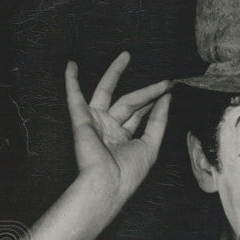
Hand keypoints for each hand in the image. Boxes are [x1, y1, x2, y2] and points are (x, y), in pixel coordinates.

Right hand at [65, 51, 170, 204]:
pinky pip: (74, 98)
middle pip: (128, 102)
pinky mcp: (82, 121)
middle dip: (146, 91)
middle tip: (163, 80)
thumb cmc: (128, 172)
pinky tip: (71, 65)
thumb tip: (167, 98)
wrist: (107, 184)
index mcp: (124, 137)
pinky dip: (71, 82)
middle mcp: (109, 128)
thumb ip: (158, 121)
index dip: (153, 101)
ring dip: (115, 73)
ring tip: (126, 55)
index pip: (140, 113)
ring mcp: (95, 123)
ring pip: (108, 93)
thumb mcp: (151, 145)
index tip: (168, 91)